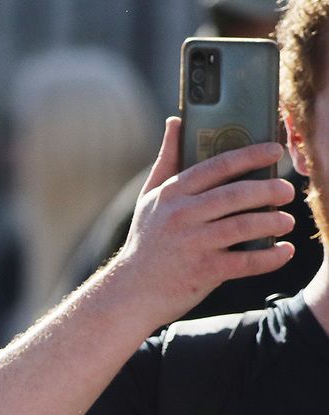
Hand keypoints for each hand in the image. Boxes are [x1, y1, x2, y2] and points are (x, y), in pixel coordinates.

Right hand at [103, 118, 295, 329]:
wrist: (129, 293)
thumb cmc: (145, 243)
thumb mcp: (149, 199)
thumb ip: (167, 160)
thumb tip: (175, 120)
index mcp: (172, 195)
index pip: (218, 166)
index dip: (251, 155)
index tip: (274, 151)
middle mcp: (182, 216)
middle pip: (239, 194)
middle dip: (270, 190)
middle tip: (286, 192)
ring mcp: (193, 244)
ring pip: (247, 225)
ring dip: (275, 222)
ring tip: (286, 222)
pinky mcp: (203, 272)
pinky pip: (247, 261)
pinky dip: (271, 257)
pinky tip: (284, 252)